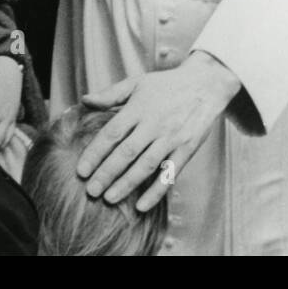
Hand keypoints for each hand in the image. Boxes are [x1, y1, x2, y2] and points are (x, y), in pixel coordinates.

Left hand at [77, 51, 240, 208]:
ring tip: (109, 198)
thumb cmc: (168, 84)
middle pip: (126, 152)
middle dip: (106, 173)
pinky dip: (156, 191)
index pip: (112, 133)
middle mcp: (154, 123)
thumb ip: (111, 94)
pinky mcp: (187, 148)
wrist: (206, 84)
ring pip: (146, 165)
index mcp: (139, 107)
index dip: (95, 153)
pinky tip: (142, 206)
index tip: (81, 170)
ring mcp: (172, 137)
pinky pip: (170, 173)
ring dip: (127, 184)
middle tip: (91, 191)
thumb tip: (84, 100)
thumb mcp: (138, 82)